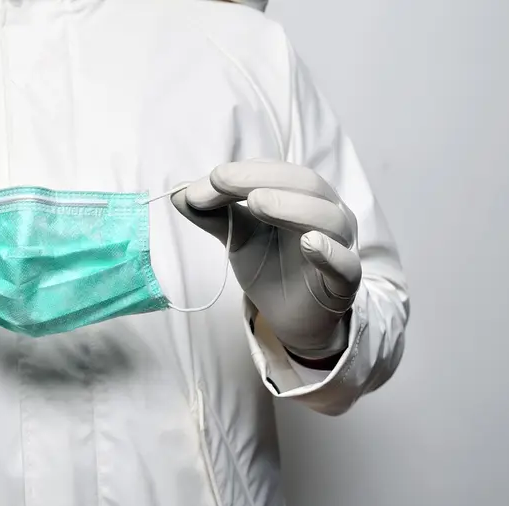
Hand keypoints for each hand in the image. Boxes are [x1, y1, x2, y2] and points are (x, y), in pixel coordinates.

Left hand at [171, 159, 360, 362]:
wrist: (291, 317)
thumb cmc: (270, 266)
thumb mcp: (237, 237)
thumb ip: (212, 215)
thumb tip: (178, 193)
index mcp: (302, 195)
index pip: (274, 172)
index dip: (238, 173)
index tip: (199, 187)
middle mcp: (327, 212)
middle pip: (304, 184)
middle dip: (259, 178)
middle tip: (220, 181)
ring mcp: (340, 246)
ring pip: (327, 218)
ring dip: (291, 206)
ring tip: (257, 202)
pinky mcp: (344, 282)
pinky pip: (345, 264)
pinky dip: (329, 252)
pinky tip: (310, 243)